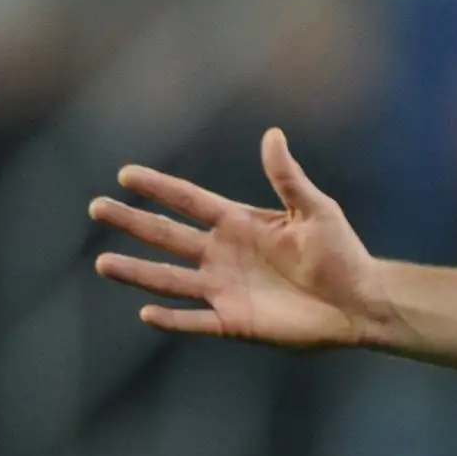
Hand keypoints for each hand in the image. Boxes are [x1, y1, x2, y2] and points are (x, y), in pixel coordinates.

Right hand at [89, 128, 382, 348]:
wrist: (359, 301)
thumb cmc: (342, 253)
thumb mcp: (316, 209)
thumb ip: (288, 177)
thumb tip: (272, 134)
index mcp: (240, 223)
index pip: (190, 201)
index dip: (159, 188)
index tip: (125, 174)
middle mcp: (224, 254)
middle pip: (168, 236)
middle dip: (133, 222)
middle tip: (96, 207)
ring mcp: (225, 289)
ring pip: (170, 280)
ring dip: (138, 272)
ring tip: (103, 263)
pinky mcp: (234, 321)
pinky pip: (196, 321)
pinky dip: (172, 319)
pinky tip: (146, 313)